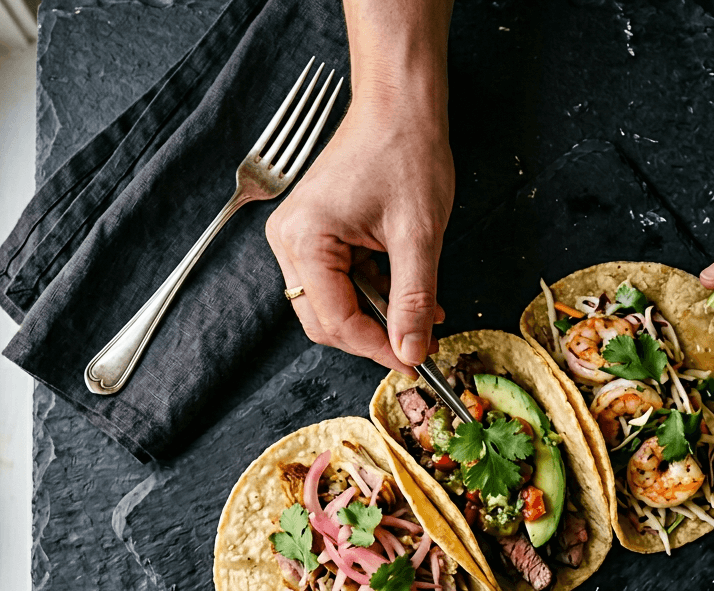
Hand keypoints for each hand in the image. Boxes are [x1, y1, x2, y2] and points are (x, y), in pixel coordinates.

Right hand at [266, 92, 454, 374]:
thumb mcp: (418, 234)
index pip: (335, 320)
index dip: (376, 347)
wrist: (400, 106)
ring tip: (424, 312)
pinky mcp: (314, 235)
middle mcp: (289, 240)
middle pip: (325, 320)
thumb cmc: (405, 153)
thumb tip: (412, 352)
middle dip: (373, 336)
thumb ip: (413, 300)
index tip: (415, 361)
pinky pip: (340, 282)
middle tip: (418, 344)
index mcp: (305, 238)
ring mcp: (298, 237)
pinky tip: (409, 291)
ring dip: (378, 315)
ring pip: (333, 305)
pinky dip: (375, 293)